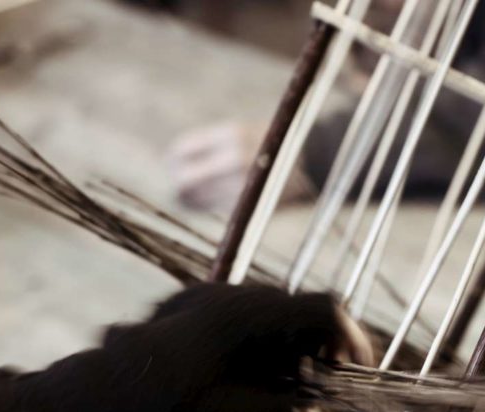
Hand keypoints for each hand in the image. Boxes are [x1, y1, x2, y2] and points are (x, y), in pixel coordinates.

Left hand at [0, 283, 372, 411]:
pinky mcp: (180, 315)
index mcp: (246, 316)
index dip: (352, 338)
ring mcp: (200, 301)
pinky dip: (255, 345)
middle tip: (319, 391)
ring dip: (286, 347)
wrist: (81, 410)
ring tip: (282, 389)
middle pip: (297, 309)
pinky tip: (239, 380)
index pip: (323, 308)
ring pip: (266, 313)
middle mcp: (227, 297)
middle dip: (319, 348)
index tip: (354, 375)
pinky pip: (236, 319)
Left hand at [166, 121, 312, 212]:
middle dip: (179, 183)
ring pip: (199, 196)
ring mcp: (242, 181)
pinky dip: (209, 205)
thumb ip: (212, 145)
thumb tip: (172, 162)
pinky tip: (209, 202)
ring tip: (191, 197)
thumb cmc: (270, 143)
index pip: (182, 149)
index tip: (174, 163)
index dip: (174, 159)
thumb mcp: (242, 132)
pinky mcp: (250, 201)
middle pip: (185, 177)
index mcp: (230, 133)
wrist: (312, 159)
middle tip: (180, 185)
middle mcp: (234, 157)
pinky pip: (217, 206)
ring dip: (191, 198)